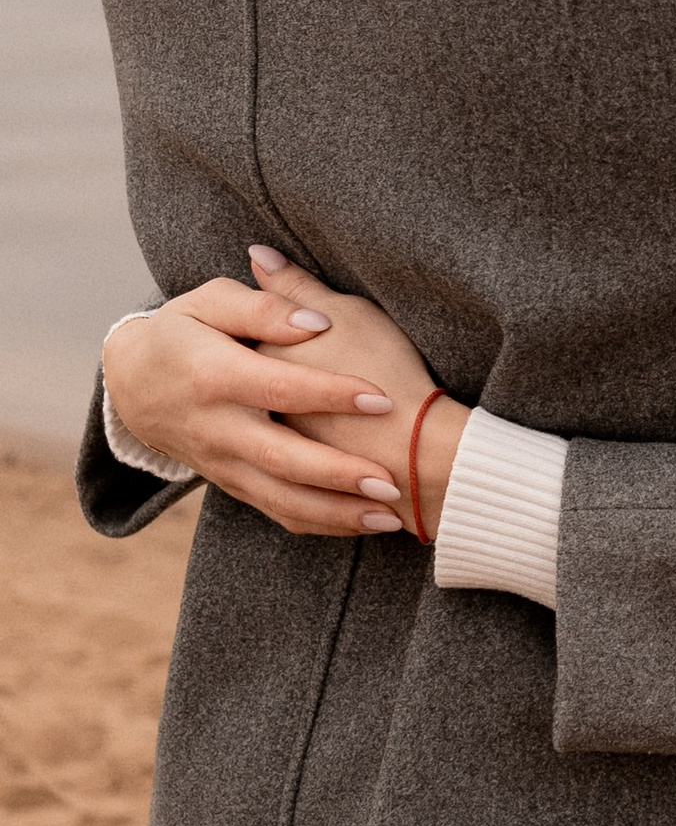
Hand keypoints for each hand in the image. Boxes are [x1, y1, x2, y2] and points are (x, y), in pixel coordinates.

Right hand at [102, 259, 464, 542]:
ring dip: (336, 512)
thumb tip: (315, 320)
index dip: (328, 393)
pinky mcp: (231, 484)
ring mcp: (222, 464)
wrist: (133, 385)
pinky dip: (320, 523)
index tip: (380, 398)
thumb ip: (263, 307)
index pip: (278, 388)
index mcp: (214, 376)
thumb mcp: (209, 302)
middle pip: (281, 457)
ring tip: (389, 516)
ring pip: (280, 498)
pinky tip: (364, 523)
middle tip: (391, 481)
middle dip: (337, 473)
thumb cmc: (182, 332)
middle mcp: (216, 428)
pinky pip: (276, 511)